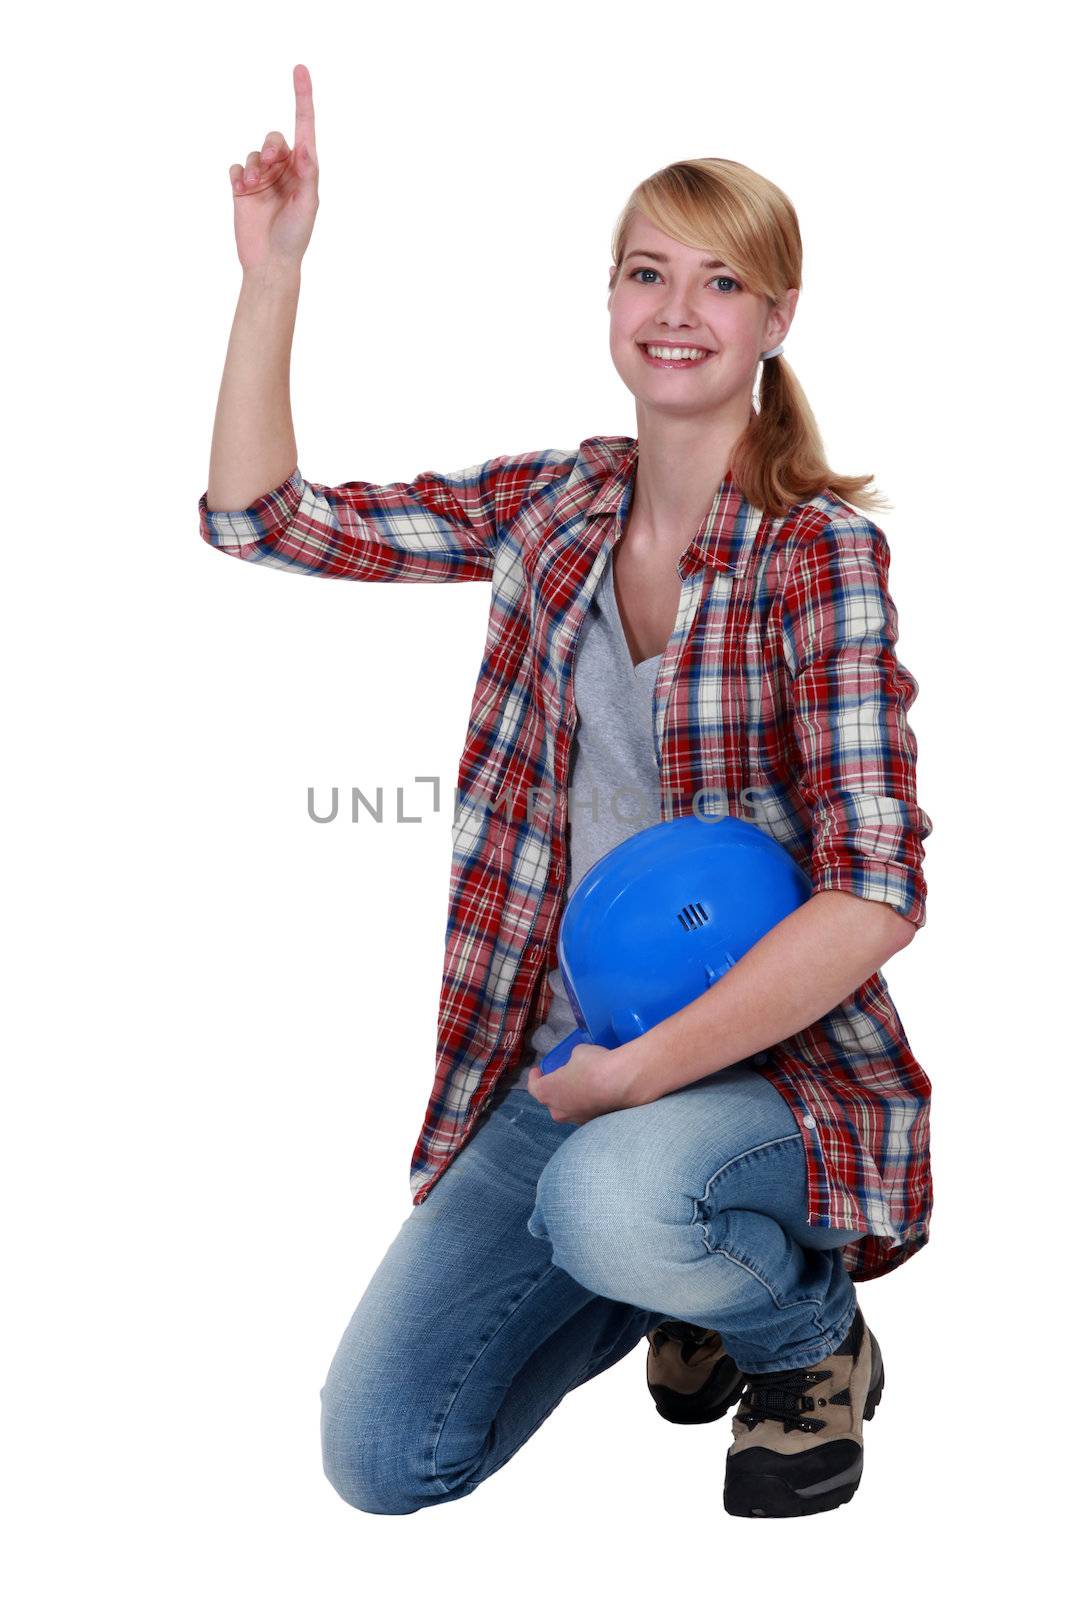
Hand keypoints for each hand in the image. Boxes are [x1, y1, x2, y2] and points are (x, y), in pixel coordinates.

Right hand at [229, 63, 319, 273]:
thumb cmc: (295, 237)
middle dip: (270, 147)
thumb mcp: (309, 205)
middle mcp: (283, 170)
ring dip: (253, 166)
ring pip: (253, 153)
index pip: (304, 127)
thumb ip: (308, 174)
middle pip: (274, 138)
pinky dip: (238, 174)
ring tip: (254, 187)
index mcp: (304, 170)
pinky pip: (235, 166)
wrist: (270, 263)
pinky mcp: (241, 188)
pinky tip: (242, 189)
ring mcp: (262, 178)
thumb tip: (305, 147)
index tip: (300, 69)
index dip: (302, 97)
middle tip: (271, 164)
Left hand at [525, 1041, 644, 1125]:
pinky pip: (586, 1113)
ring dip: (572, 1100)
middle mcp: (558, 1111)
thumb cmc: (593, 1065)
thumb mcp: (579, 1052)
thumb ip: (573, 1060)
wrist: (621, 1083)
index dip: (535, 1078)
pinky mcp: (594, 1123)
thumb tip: (578, 1062)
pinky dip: (588, 1105)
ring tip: (582, 1087)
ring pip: (569, 1110)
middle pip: (552, 1102)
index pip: (534, 1088)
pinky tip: (597, 1094)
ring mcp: (576, 1120)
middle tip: (562, 1078)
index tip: (538, 1070)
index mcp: (547, 1092)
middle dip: (555, 1090)